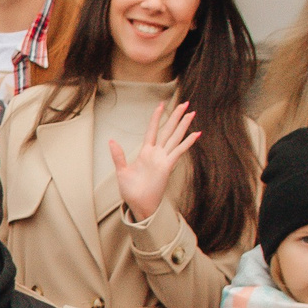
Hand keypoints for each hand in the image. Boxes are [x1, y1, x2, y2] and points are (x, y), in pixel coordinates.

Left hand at [108, 99, 198, 224]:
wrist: (138, 204)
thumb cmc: (131, 190)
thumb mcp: (122, 171)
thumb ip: (118, 155)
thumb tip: (111, 141)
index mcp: (145, 152)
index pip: (152, 130)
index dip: (156, 117)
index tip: (161, 105)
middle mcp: (156, 153)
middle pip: (168, 130)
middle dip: (176, 116)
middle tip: (185, 103)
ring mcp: (163, 159)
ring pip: (175, 137)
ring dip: (184, 125)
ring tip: (191, 112)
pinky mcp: (168, 166)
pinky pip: (179, 151)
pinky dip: (188, 142)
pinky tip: (196, 133)